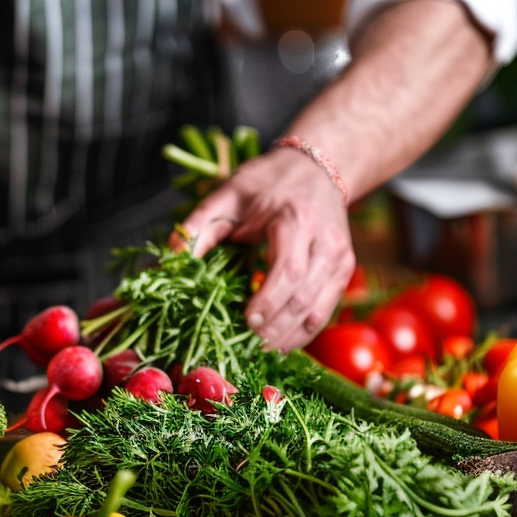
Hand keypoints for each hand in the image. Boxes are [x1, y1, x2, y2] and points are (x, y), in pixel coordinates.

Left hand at [175, 147, 354, 351]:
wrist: (316, 168)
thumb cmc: (268, 183)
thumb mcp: (228, 195)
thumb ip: (199, 226)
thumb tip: (171, 259)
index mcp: (295, 220)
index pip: (287, 271)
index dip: (268, 303)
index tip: (246, 322)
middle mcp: (326, 241)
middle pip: (303, 297)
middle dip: (275, 327)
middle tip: (247, 344)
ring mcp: (340, 258)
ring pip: (318, 310)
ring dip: (289, 336)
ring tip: (260, 349)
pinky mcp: (344, 270)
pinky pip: (326, 310)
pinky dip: (303, 332)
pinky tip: (280, 342)